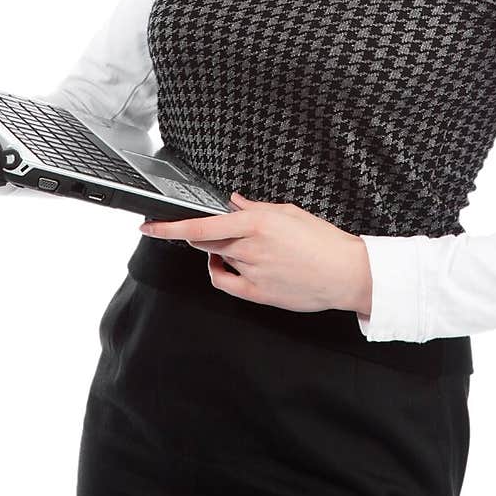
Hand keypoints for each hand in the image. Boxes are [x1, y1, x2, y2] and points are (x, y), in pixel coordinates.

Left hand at [139, 191, 370, 313]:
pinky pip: (225, 283)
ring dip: (221, 251)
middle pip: (204, 242)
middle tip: (201, 230)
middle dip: (195, 236)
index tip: (150, 226)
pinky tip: (228, 266)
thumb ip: (256, 207)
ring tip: (248, 247)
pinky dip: (220, 273)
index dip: (169, 227)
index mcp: (256, 223)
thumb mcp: (289, 213)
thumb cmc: (324, 242)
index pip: (200, 226)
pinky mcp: (257, 294)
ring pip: (217, 260)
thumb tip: (235, 201)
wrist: (346, 273)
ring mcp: (251, 273)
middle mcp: (249, 248)